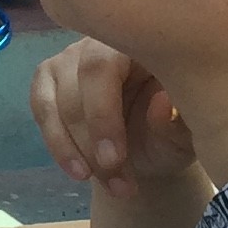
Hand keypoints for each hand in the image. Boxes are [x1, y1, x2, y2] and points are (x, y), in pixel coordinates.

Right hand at [29, 38, 200, 202]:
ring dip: (76, 151)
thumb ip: (179, 123)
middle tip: (118, 185)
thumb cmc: (172, 134)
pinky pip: (41, 111)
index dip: (102, 113)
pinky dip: (58, 146)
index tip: (114, 159)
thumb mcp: (186, 137)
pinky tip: (79, 172)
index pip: (102, 66)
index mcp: (139, 43)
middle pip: (76, 85)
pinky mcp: (48, 78)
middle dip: (91, 142)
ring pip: (55, 103)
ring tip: (111, 187)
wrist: (151, 148)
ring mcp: (69, 57)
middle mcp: (98, 40)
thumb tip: (163, 103)